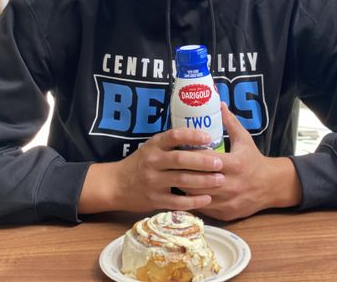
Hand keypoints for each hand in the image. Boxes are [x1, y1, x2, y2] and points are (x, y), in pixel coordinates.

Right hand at [78, 128, 224, 214]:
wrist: (116, 184)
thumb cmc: (140, 163)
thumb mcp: (152, 147)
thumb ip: (171, 143)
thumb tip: (200, 135)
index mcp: (154, 145)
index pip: (174, 136)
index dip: (192, 136)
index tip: (208, 137)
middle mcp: (153, 161)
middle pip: (181, 159)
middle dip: (203, 161)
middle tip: (220, 162)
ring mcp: (153, 181)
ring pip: (182, 180)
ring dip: (203, 180)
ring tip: (220, 179)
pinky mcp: (155, 200)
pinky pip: (177, 201)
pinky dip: (194, 200)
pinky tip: (207, 198)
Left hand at [184, 103, 302, 220]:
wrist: (270, 186)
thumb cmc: (253, 160)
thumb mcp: (244, 139)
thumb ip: (230, 122)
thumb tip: (219, 103)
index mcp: (234, 164)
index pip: (205, 159)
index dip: (190, 155)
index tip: (178, 149)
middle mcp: (231, 184)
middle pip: (198, 179)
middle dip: (183, 171)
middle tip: (170, 164)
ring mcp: (227, 201)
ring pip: (198, 195)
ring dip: (185, 187)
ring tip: (174, 176)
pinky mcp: (225, 214)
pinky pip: (203, 207)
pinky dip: (193, 200)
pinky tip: (184, 191)